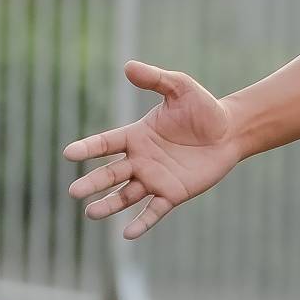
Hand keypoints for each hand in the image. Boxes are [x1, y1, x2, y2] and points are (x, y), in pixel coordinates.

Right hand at [62, 62, 245, 240]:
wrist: (230, 132)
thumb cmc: (204, 109)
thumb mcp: (180, 88)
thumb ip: (155, 79)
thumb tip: (128, 66)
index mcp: (136, 136)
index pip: (106, 143)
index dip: (88, 148)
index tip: (69, 153)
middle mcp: (140, 160)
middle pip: (110, 174)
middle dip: (93, 183)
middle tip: (74, 192)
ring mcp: (155, 179)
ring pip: (126, 195)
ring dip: (108, 205)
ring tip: (91, 214)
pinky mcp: (173, 194)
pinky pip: (154, 211)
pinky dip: (141, 223)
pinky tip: (128, 234)